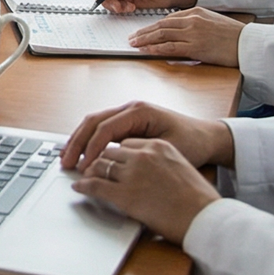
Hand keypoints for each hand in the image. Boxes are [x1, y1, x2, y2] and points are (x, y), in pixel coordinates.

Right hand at [62, 100, 232, 174]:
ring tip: (67, 158)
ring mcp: (126, 114)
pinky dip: (88, 141)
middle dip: (77, 142)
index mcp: (139, 111)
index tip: (84, 166)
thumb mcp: (168, 148)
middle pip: (93, 121)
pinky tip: (81, 155)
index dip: (92, 148)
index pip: (106, 128)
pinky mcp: (127, 123)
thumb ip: (140, 152)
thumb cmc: (192, 143)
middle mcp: (129, 108)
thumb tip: (114, 161)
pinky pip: (101, 129)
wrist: (208, 137)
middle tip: (66, 162)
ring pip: (93, 123)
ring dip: (79, 141)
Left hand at [70, 137, 223, 244]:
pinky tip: (79, 187)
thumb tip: (148, 172)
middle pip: (110, 152)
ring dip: (88, 170)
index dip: (114, 153)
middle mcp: (143, 155)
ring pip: (100, 165)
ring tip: (82, 175)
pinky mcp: (125, 194)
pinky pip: (96, 185)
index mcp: (158, 146)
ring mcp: (132, 174)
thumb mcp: (181, 169)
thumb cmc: (200, 201)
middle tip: (86, 165)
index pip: (126, 144)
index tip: (107, 158)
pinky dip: (84, 185)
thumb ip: (161, 165)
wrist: (206, 219)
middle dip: (97, 159)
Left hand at [129, 7, 243, 65]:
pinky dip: (156, 48)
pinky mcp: (195, 47)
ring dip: (145, 39)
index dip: (153, 25)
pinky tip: (146, 50)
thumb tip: (178, 30)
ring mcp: (192, 33)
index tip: (143, 30)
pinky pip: (170, 47)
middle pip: (161, 25)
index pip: (168, 18)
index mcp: (195, 12)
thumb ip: (194, 22)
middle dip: (144, 31)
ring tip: (134, 43)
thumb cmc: (232, 35)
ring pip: (162, 35)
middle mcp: (191, 20)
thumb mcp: (212, 20)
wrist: (248, 44)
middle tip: (132, 37)